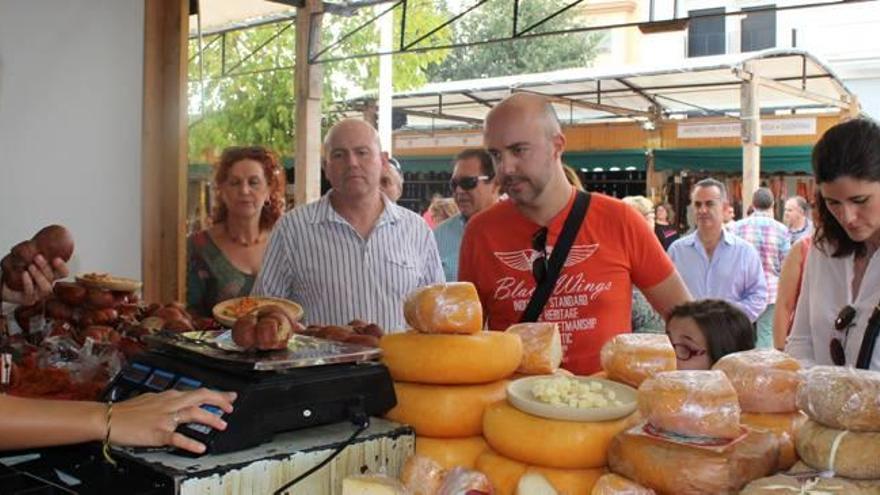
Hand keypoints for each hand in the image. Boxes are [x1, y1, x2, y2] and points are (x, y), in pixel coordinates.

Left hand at [1, 256, 67, 305]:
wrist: (1, 281)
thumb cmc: (12, 271)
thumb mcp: (24, 258)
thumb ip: (32, 252)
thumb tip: (37, 243)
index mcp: (48, 274)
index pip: (63, 273)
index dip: (62, 267)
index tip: (56, 259)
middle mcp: (45, 284)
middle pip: (53, 278)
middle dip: (46, 267)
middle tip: (37, 257)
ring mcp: (39, 293)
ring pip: (46, 288)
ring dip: (39, 276)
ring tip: (30, 267)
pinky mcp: (29, 299)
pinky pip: (31, 293)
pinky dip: (28, 282)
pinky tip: (24, 274)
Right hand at [111, 388, 236, 453]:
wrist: (107, 418)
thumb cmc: (126, 411)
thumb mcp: (151, 398)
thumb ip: (167, 400)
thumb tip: (180, 400)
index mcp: (169, 396)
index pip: (197, 392)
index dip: (216, 394)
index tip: (229, 397)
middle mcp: (169, 404)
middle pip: (200, 397)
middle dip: (219, 401)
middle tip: (231, 408)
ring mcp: (164, 418)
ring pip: (193, 413)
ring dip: (210, 419)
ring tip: (222, 425)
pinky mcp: (157, 433)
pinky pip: (177, 438)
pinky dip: (190, 443)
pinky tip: (200, 448)